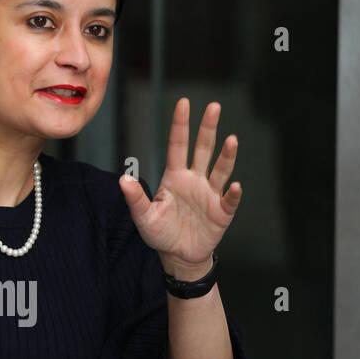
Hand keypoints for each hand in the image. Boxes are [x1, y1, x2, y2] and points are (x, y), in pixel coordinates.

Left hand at [118, 97, 241, 272]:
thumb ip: (135, 198)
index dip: (180, 125)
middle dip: (208, 128)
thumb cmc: (159, 233)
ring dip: (226, 156)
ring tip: (232, 140)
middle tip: (214, 106)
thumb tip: (123, 178)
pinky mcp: (222, 212)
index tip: (183, 103)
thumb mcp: (143, 217)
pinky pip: (229, 200)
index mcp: (175, 176)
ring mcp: (210, 194)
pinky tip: (236, 186)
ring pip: (220, 170)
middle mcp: (195, 180)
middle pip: (203, 149)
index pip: (178, 145)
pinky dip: (233, 194)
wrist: (178, 255)